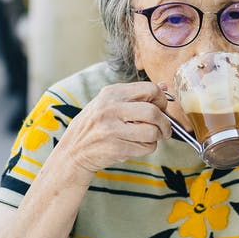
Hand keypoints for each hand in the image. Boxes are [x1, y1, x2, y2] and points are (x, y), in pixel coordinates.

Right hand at [56, 82, 171, 173]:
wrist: (73, 150)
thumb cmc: (95, 126)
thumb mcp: (110, 103)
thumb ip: (136, 95)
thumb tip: (165, 86)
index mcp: (112, 92)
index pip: (150, 89)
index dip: (162, 101)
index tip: (161, 110)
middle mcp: (110, 107)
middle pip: (153, 112)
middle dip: (165, 123)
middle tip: (164, 130)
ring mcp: (111, 128)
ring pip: (152, 132)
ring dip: (156, 138)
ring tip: (147, 139)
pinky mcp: (114, 147)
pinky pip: (145, 148)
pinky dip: (146, 149)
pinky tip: (135, 146)